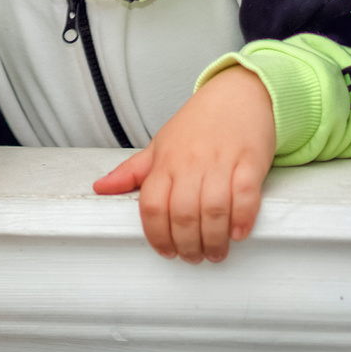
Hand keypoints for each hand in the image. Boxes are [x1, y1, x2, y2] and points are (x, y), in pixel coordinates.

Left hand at [91, 65, 274, 262]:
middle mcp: (191, 162)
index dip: (156, 235)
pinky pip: (245, 195)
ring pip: (213, 210)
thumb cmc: (198, 124)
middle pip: (183, 214)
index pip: (152, 206)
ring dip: (214, 240)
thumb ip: (132, 172)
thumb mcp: (160, 145)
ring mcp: (221, 162)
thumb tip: (100, 188)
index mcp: (165, 161)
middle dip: (187, 245)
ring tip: (215, 253)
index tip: (166, 251)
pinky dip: (241, 218)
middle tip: (193, 257)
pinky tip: (238, 233)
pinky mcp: (250, 161)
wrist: (238, 94)